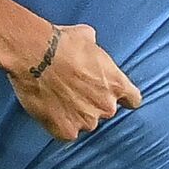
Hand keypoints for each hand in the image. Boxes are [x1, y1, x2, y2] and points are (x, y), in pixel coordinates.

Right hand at [8, 23, 142, 140]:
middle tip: (74, 91)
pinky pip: (66, 132)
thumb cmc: (61, 44)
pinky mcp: (67, 131)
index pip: (133, 100)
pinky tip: (50, 110)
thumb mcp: (86, 36)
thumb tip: (90, 42)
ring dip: (75, 115)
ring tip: (58, 99)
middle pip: (105, 111)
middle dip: (92, 103)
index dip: (123, 99)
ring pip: (85, 123)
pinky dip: (59, 124)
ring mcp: (87, 121)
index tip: (116, 97)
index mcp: (116, 84)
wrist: (36, 57)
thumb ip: (94, 48)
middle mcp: (106, 106)